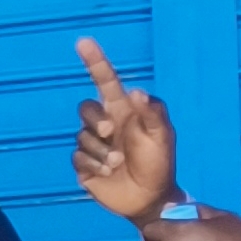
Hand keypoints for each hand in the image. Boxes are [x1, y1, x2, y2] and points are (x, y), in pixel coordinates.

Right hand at [70, 39, 179, 224]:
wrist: (149, 199)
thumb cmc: (160, 163)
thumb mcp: (163, 136)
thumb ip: (152, 113)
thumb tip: (135, 92)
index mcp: (124, 111)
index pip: (106, 81)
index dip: (95, 61)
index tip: (83, 42)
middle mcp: (105, 123)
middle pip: (85, 109)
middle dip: (95, 120)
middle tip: (111, 133)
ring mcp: (93, 145)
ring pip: (81, 137)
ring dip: (100, 151)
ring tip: (118, 163)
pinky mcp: (84, 165)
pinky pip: (77, 158)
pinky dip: (93, 166)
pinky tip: (108, 173)